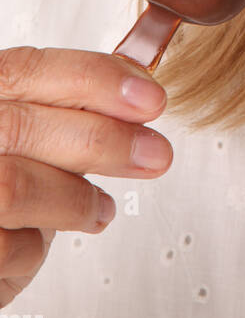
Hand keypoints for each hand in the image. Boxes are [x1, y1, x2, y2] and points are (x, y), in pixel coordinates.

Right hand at [0, 46, 171, 307]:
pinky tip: (42, 237)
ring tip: (101, 208)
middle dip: (102, 140)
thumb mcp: (36, 138)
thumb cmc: (5, 186)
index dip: (93, 79)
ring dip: (76, 200)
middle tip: (156, 153)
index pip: (27, 70)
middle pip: (23, 127)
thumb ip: (71, 113)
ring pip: (15, 188)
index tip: (149, 98)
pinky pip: (8, 246)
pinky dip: (37, 246)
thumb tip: (138, 94)